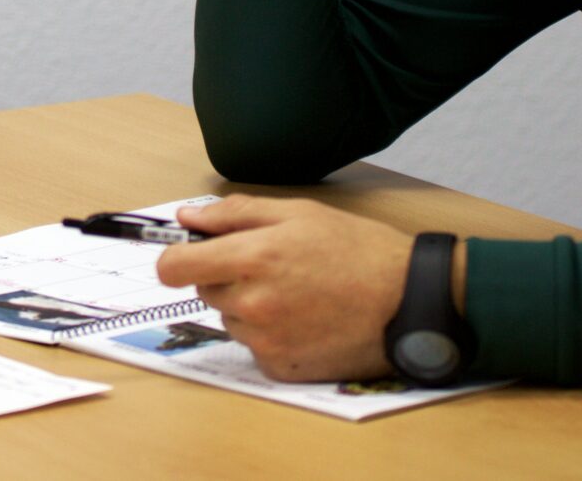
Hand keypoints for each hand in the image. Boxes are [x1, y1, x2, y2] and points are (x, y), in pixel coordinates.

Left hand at [153, 195, 437, 381]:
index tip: (187, 256)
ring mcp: (265, 341)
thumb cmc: (357, 251)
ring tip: (297, 293)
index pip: (174, 267)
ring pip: (230, 320)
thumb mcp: (298, 213)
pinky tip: (305, 321)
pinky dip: (270, 336)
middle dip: (226, 277)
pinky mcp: (281, 369)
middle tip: (271, 267)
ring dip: (248, 307)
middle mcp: (252, 304)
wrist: (407, 300)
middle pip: (204, 291)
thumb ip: (235, 213)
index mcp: (252, 259)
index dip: (177, 258)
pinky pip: (254, 348)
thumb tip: (187, 215)